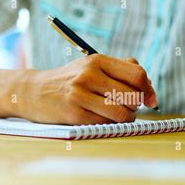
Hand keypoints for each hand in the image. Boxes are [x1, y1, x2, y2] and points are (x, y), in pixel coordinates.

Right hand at [8, 54, 157, 124]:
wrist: (33, 92)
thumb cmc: (70, 80)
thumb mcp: (92, 66)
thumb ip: (120, 69)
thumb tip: (148, 84)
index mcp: (97, 60)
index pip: (137, 74)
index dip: (149, 89)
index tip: (150, 99)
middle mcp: (89, 75)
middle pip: (133, 95)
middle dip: (137, 106)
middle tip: (130, 108)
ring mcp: (80, 95)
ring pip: (122, 112)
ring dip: (127, 118)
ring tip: (120, 115)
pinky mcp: (74, 114)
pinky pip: (106, 123)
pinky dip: (111, 124)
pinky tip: (102, 118)